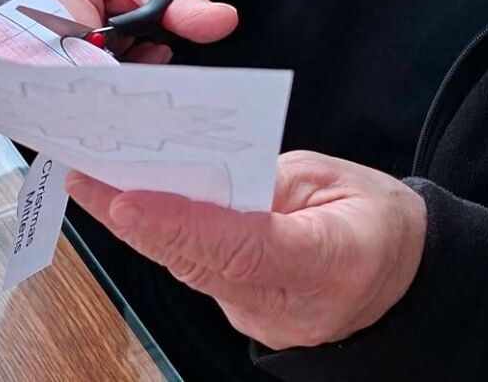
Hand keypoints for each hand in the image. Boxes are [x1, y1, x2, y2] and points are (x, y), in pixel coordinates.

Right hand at [31, 0, 237, 61]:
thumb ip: (184, 5)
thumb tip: (222, 20)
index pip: (80, 42)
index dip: (114, 65)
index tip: (151, 65)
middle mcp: (37, 11)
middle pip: (74, 67)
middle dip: (119, 73)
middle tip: (155, 52)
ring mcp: (40, 35)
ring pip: (79, 78)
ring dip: (118, 76)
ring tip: (146, 47)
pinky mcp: (51, 54)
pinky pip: (81, 79)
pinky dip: (112, 77)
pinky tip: (133, 57)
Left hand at [65, 151, 427, 351]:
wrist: (403, 275)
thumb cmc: (374, 216)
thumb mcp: (332, 177)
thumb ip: (268, 177)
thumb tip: (202, 169)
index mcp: (333, 260)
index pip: (245, 246)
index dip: (182, 225)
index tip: (130, 202)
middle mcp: (294, 304)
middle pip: (203, 262)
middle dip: (137, 220)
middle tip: (85, 179)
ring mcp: (267, 318)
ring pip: (191, 269)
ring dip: (137, 227)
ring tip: (90, 181)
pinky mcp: (246, 313)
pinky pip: (196, 271)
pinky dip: (159, 237)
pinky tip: (123, 204)